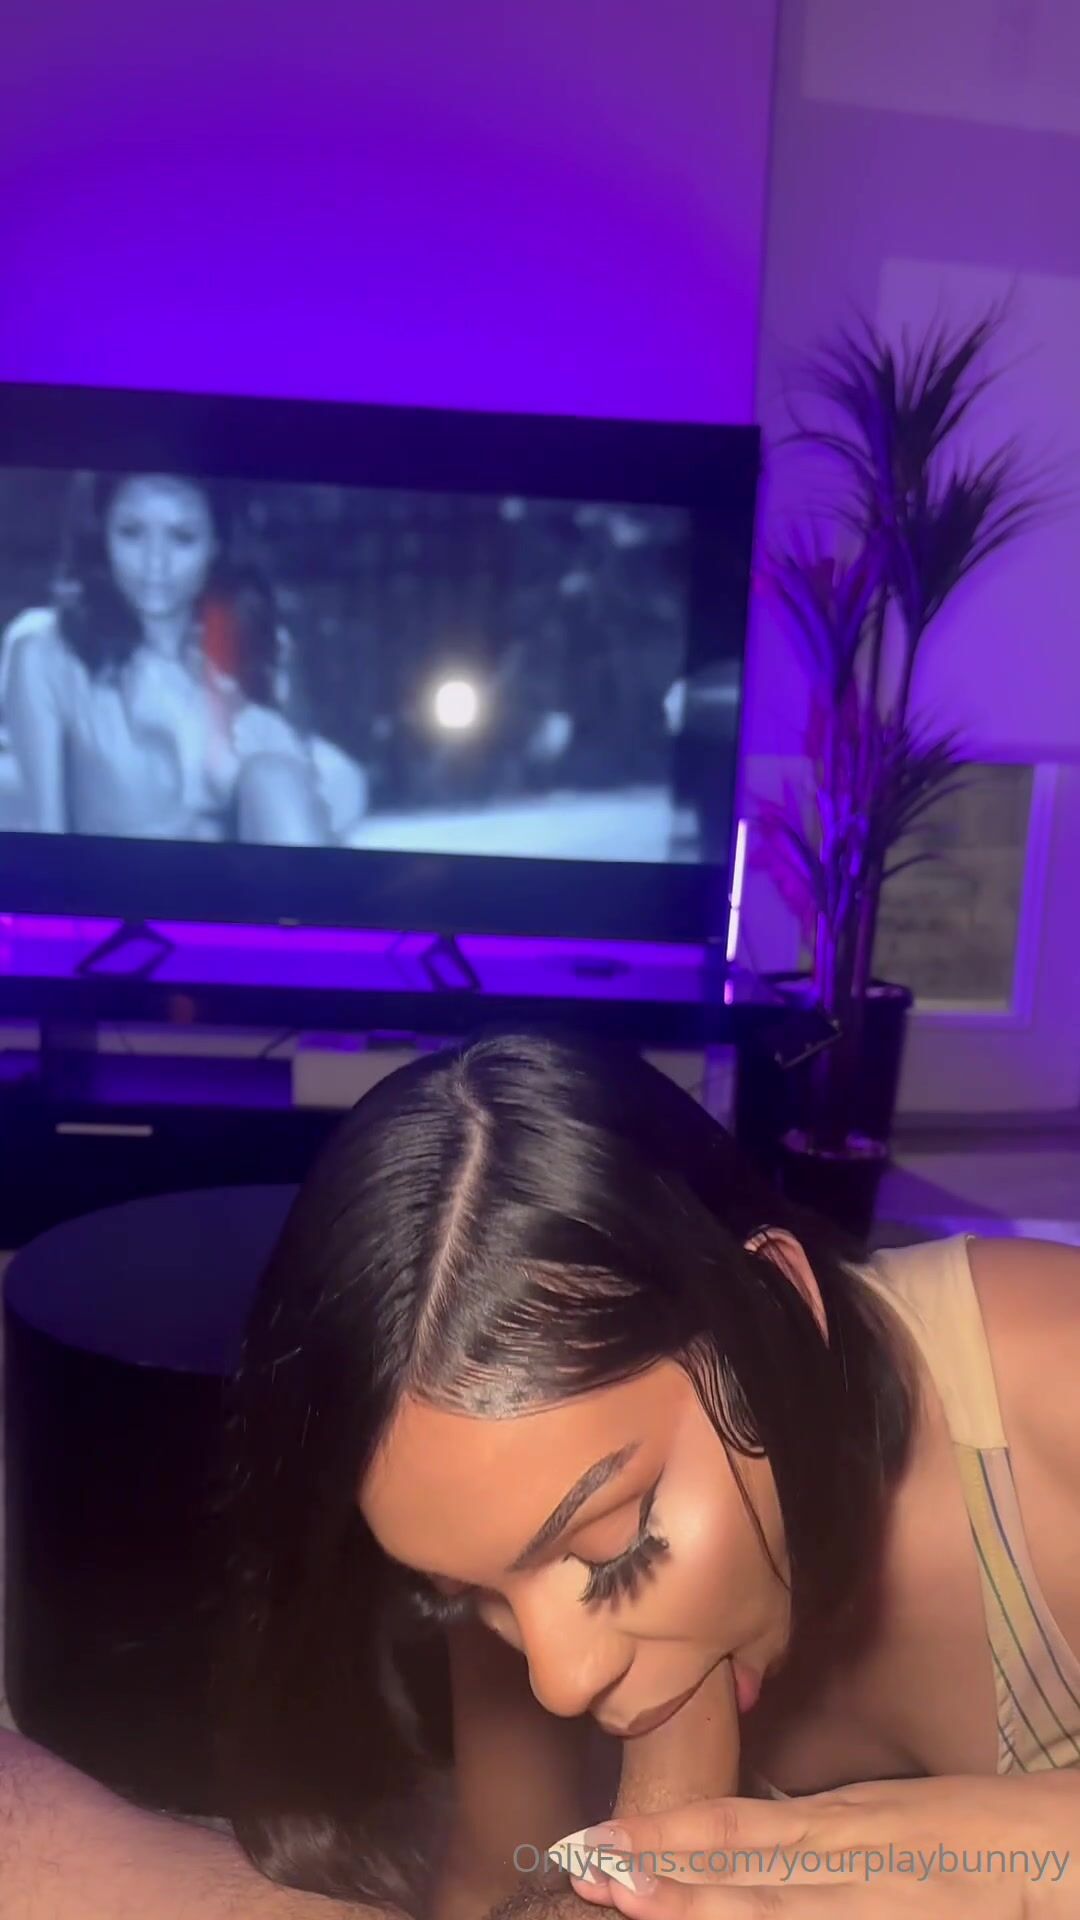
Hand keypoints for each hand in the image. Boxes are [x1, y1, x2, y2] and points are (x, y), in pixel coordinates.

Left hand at [551, 1773, 1078, 1916]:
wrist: (1054, 1853)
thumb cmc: (971, 1829)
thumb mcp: (882, 1811)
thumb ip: (817, 1826)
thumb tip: (749, 1832)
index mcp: (843, 1819)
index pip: (736, 1824)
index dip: (666, 1832)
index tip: (600, 1838)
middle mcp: (849, 1859)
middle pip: (741, 1870)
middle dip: (661, 1874)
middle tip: (585, 1867)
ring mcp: (871, 1903)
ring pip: (771, 1909)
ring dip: (698, 1905)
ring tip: (629, 1898)